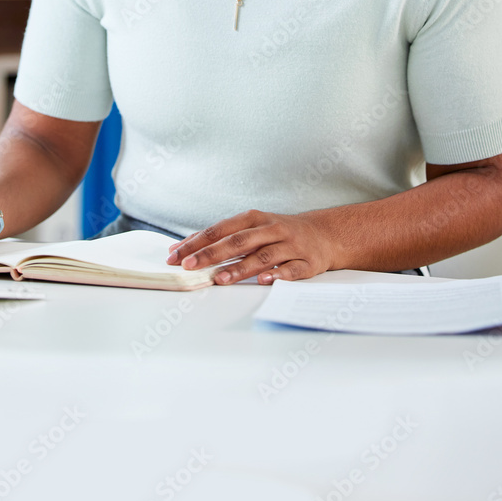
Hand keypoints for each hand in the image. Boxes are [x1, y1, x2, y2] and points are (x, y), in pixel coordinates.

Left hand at [165, 209, 336, 284]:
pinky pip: (291, 270)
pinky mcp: (307, 262)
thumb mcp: (253, 227)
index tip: (176, 255)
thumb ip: (222, 238)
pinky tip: (264, 281)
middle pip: (237, 241)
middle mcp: (271, 229)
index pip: (220, 230)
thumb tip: (184, 248)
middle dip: (211, 254)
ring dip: (240, 268)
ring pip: (262, 256)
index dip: (197, 242)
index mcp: (254, 219)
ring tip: (220, 278)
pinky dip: (278, 275)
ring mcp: (290, 245)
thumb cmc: (280, 232)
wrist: (325, 233)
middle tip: (190, 266)